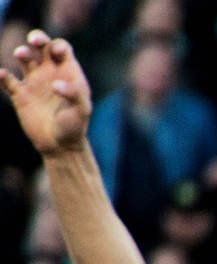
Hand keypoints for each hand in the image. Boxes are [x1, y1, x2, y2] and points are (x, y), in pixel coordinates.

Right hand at [1, 30, 93, 155]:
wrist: (60, 146)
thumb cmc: (75, 127)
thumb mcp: (81, 110)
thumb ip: (74, 94)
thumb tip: (55, 84)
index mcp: (68, 73)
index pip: (61, 48)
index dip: (58, 45)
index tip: (56, 53)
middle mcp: (50, 73)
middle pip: (42, 46)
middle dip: (38, 38)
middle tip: (35, 41)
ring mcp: (34, 82)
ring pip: (24, 58)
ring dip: (22, 52)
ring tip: (21, 55)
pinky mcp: (19, 94)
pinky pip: (7, 80)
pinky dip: (2, 75)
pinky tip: (3, 74)